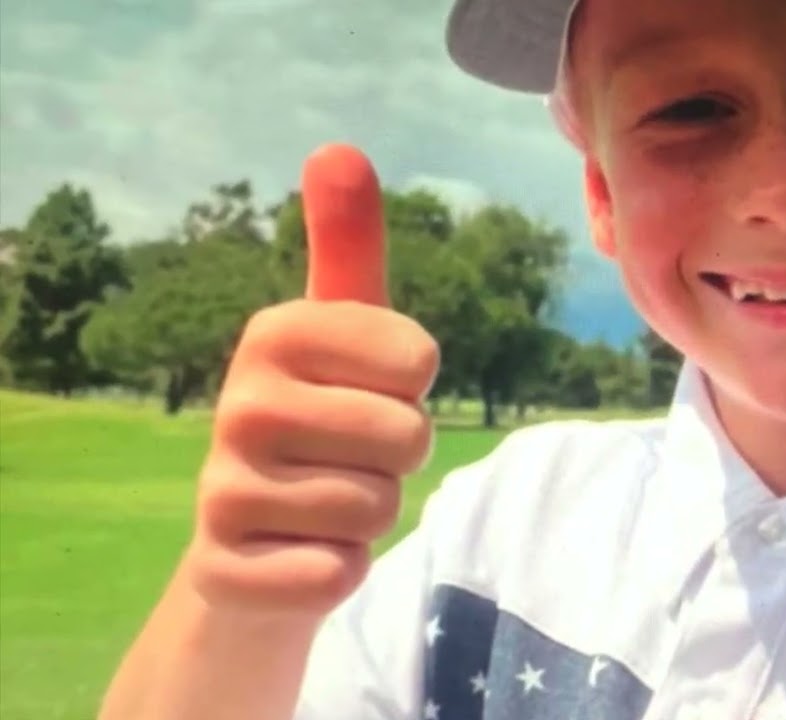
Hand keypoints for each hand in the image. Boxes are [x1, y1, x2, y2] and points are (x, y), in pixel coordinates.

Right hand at [184, 144, 437, 618]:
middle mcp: (239, 404)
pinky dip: (338, 568)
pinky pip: (338, 571)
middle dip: (400, 456)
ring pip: (378, 507)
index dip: (413, 382)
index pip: (416, 355)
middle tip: (351, 454)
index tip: (370, 386)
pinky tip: (301, 551)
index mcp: (273, 332)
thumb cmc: (322, 417)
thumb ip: (347, 247)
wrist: (253, 537)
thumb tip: (337, 149)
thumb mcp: (340, 330)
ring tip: (324, 500)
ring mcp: (223, 491)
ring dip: (372, 513)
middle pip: (406, 436)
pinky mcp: (226, 570)